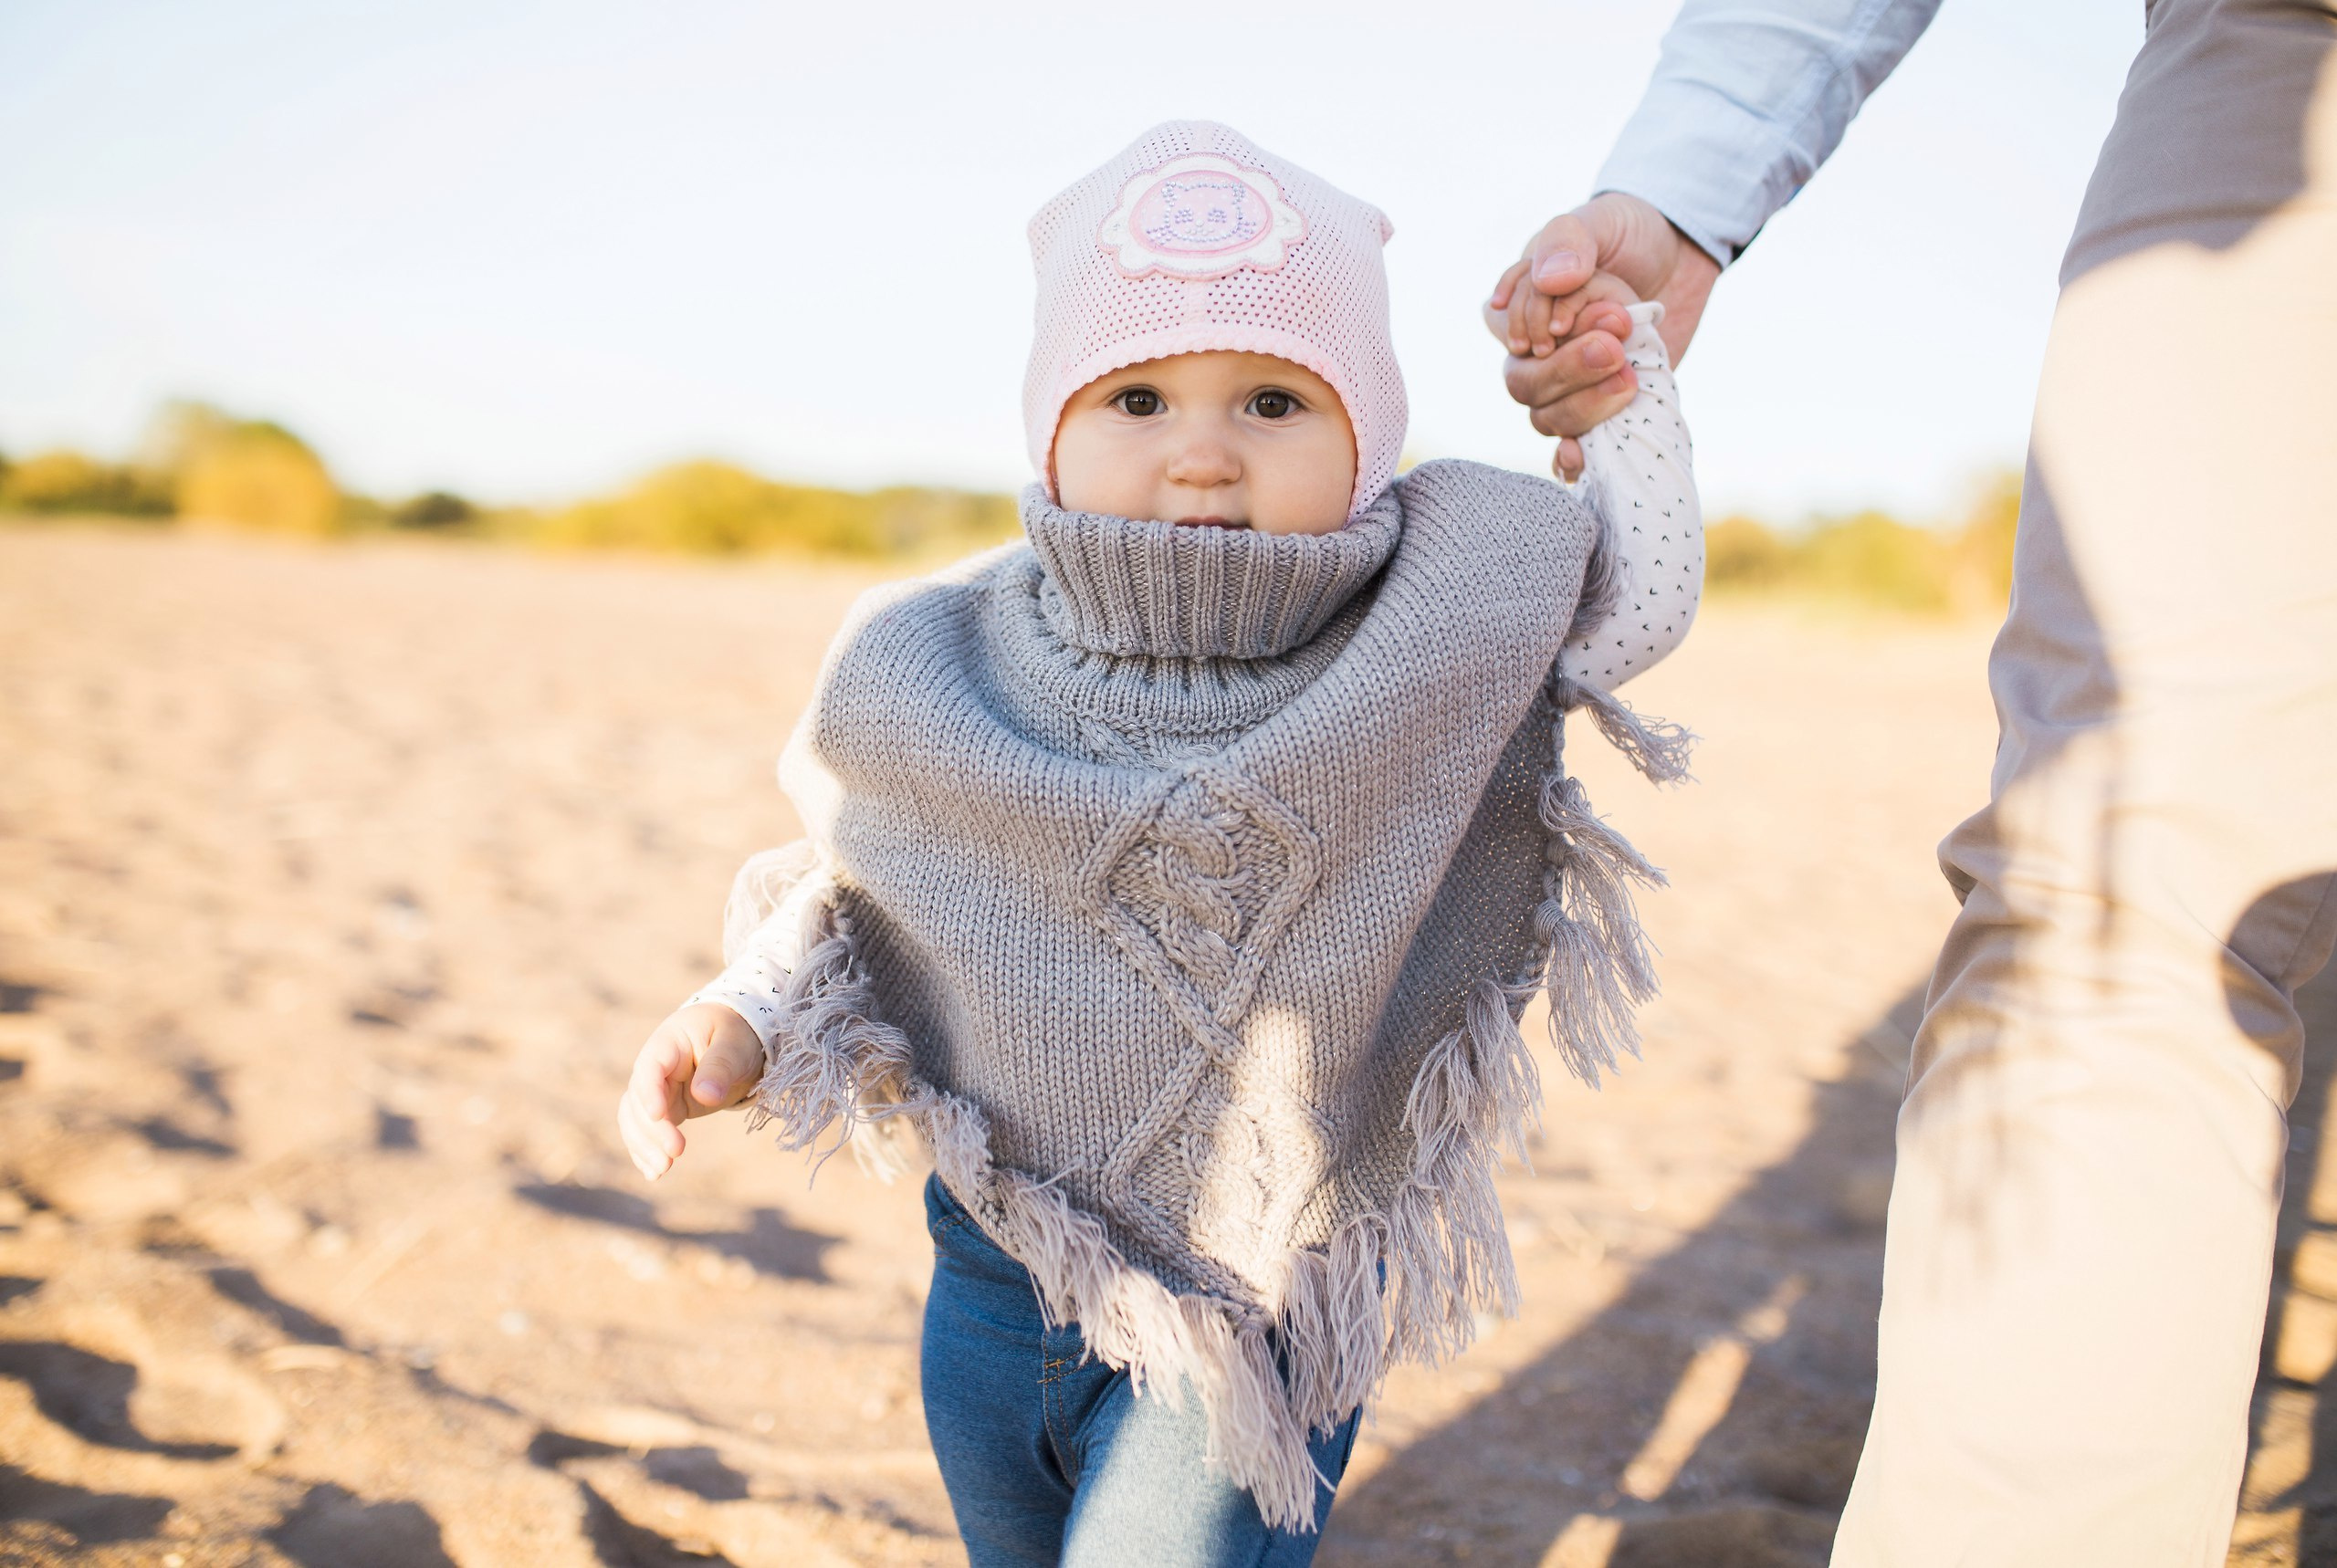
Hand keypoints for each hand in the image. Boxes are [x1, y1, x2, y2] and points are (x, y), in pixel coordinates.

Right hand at [617, 1003, 764, 1180]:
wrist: (736, 1037)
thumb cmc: (735, 1033)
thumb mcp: (734, 1043)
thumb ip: (720, 1067)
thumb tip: (705, 1095)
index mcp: (668, 1043)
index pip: (649, 1068)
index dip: (649, 1091)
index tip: (658, 1115)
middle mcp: (654, 1069)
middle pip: (639, 1100)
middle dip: (653, 1129)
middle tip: (676, 1152)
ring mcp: (657, 1090)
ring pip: (635, 1120)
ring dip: (644, 1145)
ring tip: (662, 1170)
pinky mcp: (666, 1109)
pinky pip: (647, 1131)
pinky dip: (646, 1151)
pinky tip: (653, 1174)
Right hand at [1484, 192, 1720, 478]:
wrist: (1680, 258)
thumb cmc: (1629, 234)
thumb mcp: (1599, 221)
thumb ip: (1570, 241)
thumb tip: (1551, 281)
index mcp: (1521, 308)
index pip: (1508, 334)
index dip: (1535, 331)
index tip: (1570, 319)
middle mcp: (1537, 352)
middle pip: (1524, 385)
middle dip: (1569, 372)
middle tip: (1616, 348)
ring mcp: (1569, 384)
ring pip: (1548, 419)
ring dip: (1585, 407)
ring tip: (1631, 377)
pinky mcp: (1601, 408)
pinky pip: (1573, 447)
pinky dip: (1571, 460)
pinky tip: (1580, 458)